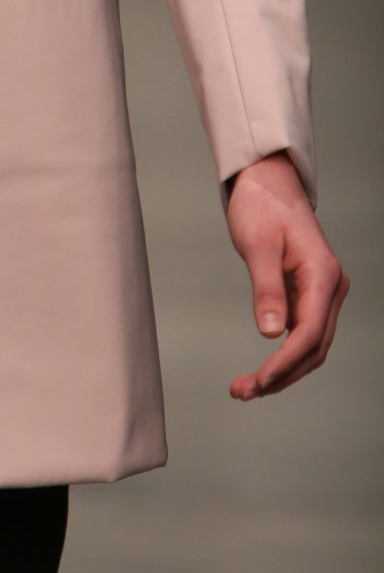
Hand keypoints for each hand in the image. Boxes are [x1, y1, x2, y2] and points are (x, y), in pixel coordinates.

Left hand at [224, 151, 349, 399]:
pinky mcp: (310, 293)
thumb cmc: (262, 205)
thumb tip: (271, 333)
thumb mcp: (257, 244)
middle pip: (314, 347)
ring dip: (283, 371)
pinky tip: (262, 368)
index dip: (285, 363)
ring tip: (246, 388)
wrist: (267, 180)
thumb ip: (266, 289)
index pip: (309, 333)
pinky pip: (303, 333)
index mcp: (323, 274)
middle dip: (282, 375)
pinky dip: (284, 355)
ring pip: (311, 345)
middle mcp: (330, 287)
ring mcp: (322, 291)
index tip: (259, 381)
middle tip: (243, 391)